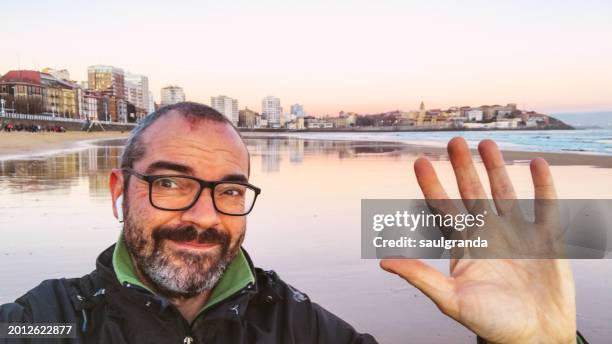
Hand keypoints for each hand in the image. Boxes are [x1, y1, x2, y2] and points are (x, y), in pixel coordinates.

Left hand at [380, 137, 575, 343]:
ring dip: (496, 168)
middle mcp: (488, 234)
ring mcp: (517, 234)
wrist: (534, 340)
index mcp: (464, 246)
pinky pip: (545, 206)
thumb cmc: (491, 324)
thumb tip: (383, 261)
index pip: (443, 209)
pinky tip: (536, 164)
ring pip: (504, 193)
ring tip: (487, 144)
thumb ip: (421, 277)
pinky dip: (542, 186)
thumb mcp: (451, 300)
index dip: (431, 186)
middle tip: (453, 142)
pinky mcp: (546, 239)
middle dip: (462, 168)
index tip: (419, 162)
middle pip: (471, 193)